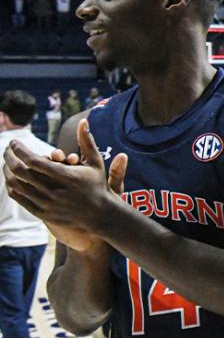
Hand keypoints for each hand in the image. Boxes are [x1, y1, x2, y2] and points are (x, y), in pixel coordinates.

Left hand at [4, 119, 126, 250]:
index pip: (34, 161)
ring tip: (7, 162)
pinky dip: (12, 186)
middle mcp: (54, 191)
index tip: (14, 142)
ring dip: (7, 172)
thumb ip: (87, 141)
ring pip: (16, 185)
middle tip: (7, 149)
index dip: (20, 150)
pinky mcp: (42, 213)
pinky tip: (12, 178)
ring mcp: (46, 204)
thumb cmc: (98, 185)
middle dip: (9, 157)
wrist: (100, 215)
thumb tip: (83, 121)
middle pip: (21, 172)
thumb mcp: (95, 162)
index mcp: (66, 176)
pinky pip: (19, 198)